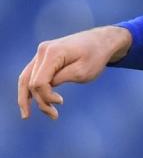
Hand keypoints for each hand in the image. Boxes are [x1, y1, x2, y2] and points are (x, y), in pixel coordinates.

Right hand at [17, 26, 131, 119]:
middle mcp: (43, 50)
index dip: (46, 96)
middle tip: (54, 116)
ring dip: (27, 98)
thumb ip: (61, 78)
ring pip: (25, 79)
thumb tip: (40, 88)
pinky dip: (30, 89)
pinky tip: (28, 103)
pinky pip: (31, 75)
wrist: (102, 41)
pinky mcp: (44, 56)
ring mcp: (42, 52)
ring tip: (26, 116)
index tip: (62, 102)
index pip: (39, 82)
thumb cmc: (96, 56)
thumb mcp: (82, 71)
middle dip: (39, 101)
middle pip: (30, 82)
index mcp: (53, 52)